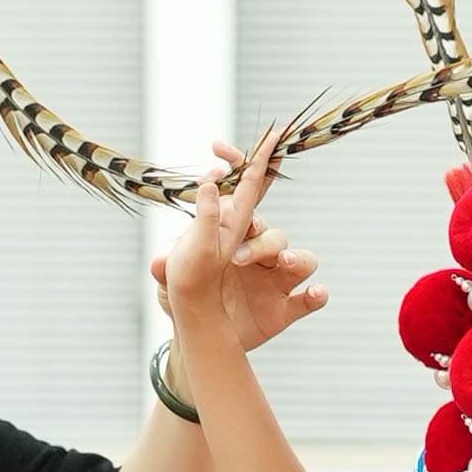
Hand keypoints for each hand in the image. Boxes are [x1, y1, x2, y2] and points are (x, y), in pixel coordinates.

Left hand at [154, 131, 326, 360]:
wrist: (202, 332)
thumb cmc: (190, 294)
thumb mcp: (175, 278)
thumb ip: (169, 265)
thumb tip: (155, 260)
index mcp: (234, 236)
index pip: (248, 200)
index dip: (257, 167)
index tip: (270, 138)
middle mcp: (259, 254)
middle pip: (272, 234)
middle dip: (259, 239)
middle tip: (237, 257)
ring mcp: (275, 280)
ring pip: (299, 260)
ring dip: (294, 259)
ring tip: (283, 264)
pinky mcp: (283, 309)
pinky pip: (308, 299)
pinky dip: (316, 296)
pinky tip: (315, 295)